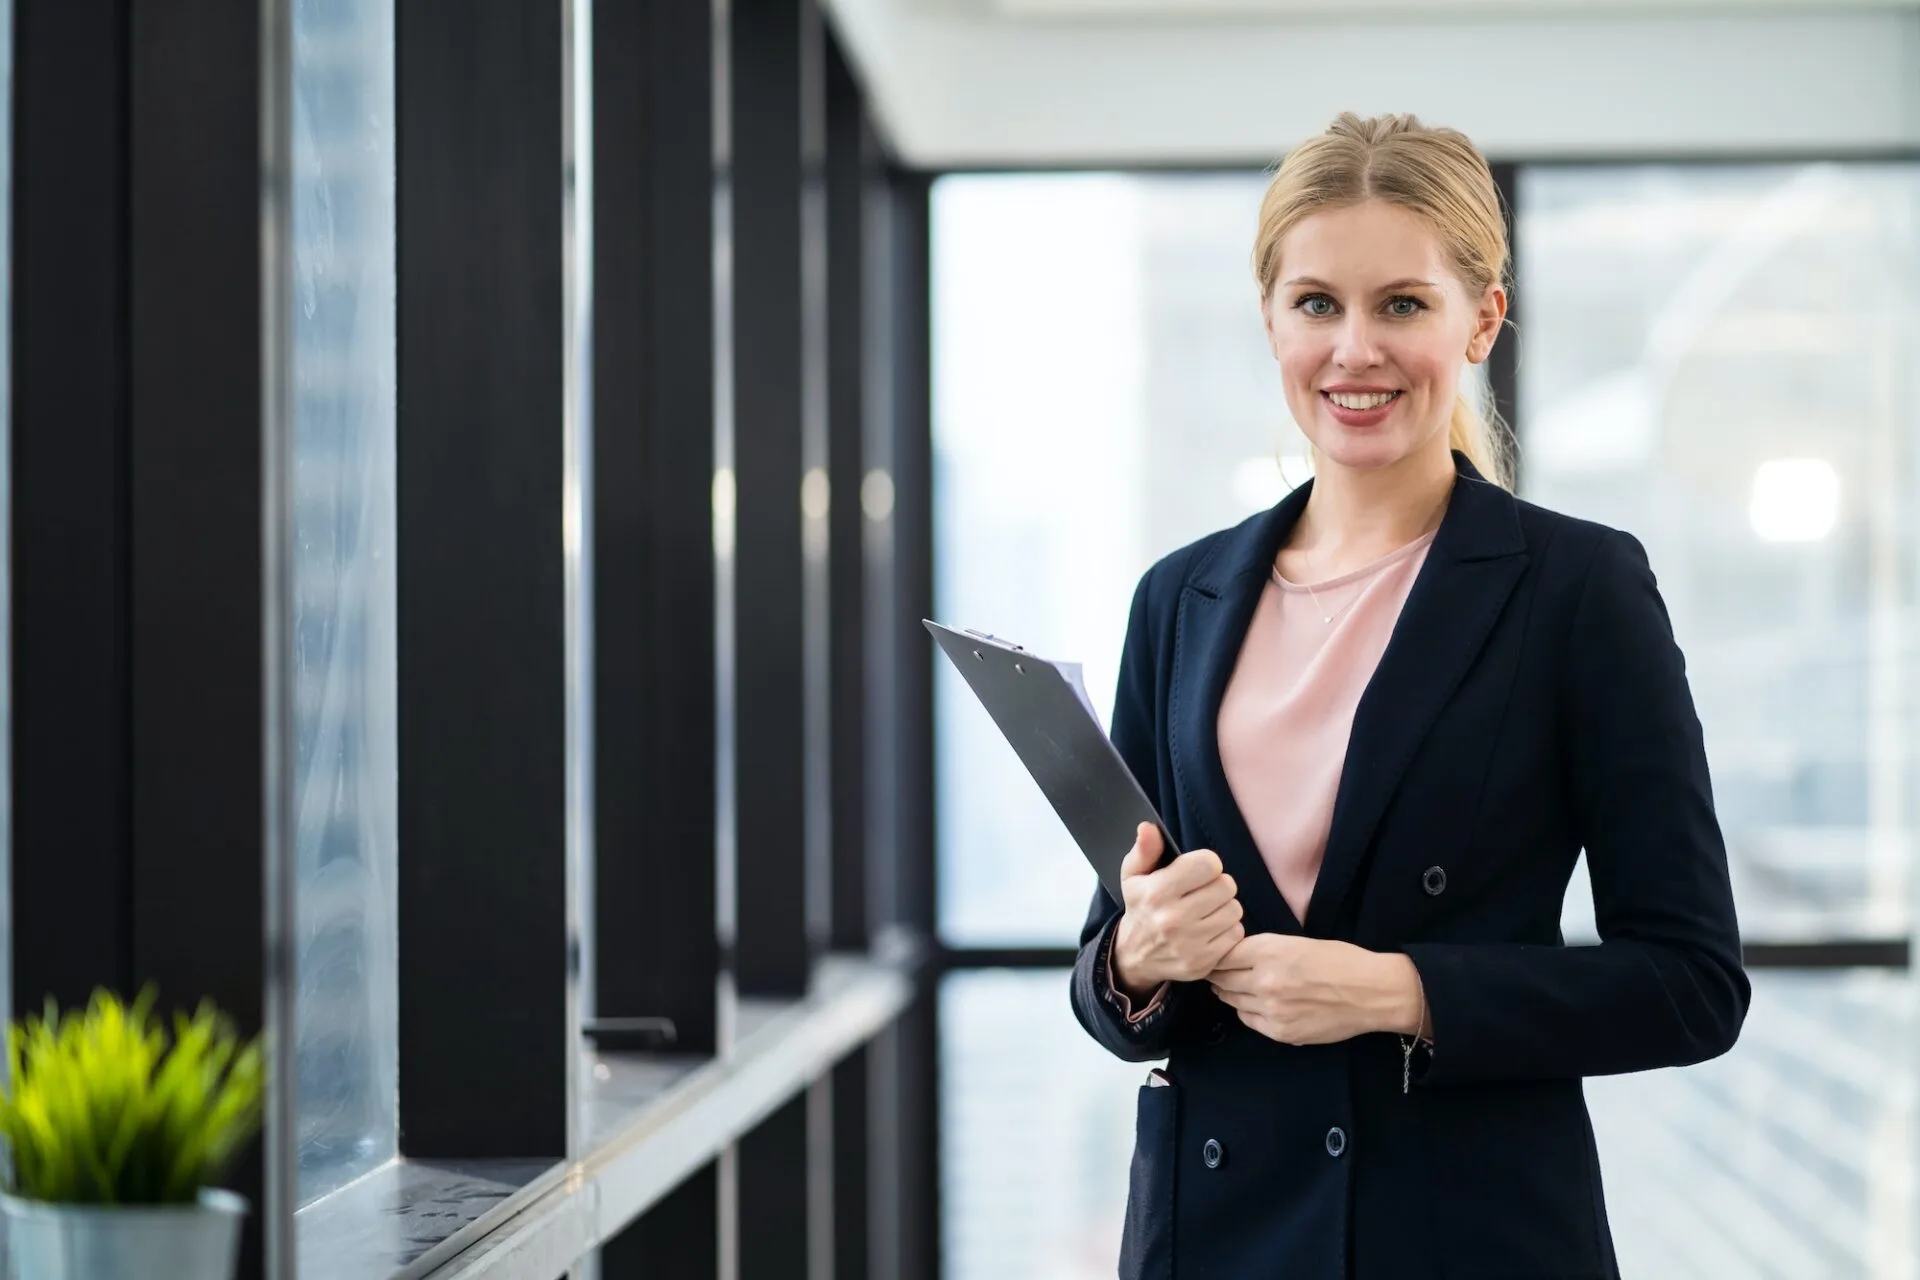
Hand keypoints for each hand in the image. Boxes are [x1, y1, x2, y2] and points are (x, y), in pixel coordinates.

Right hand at [1112, 823, 1244, 995]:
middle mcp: (1173, 919)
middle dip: (1218, 885)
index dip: (1207, 864)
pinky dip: (1228, 929)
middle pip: (1226, 886)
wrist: (1134, 956)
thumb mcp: (1133, 875)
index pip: (1209, 864)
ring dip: (1225, 907)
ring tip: (1207, 910)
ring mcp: (1189, 944)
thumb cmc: (1141, 907)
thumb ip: (1144, 849)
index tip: (1199, 871)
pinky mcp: (1202, 963)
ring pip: (1234, 910)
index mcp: (1157, 892)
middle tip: (1204, 891)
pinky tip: (1210, 928)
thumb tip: (1149, 828)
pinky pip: (1236, 934)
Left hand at [1207, 935, 1423, 1045]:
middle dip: (1219, 974)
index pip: (1224, 955)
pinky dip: (1248, 1010)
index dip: (1218, 955)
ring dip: (1230, 993)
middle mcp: (1265, 980)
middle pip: (1222, 979)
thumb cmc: (1339, 960)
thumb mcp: (1297, 942)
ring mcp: (1271, 1009)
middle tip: (1218, 972)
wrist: (1372, 993)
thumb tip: (1232, 956)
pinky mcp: (1280, 1031)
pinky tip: (1257, 1003)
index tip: (1215, 956)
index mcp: (1270, 951)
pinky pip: (1248, 1019)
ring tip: (1235, 986)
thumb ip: (1263, 950)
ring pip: (1232, 1000)